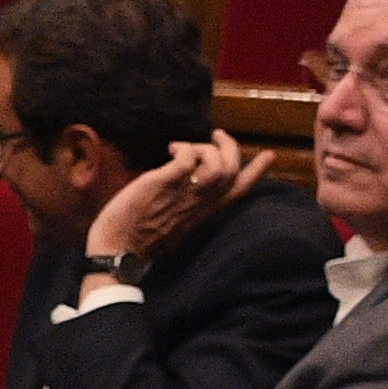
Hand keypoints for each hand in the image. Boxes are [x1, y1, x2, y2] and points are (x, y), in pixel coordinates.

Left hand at [86, 135, 268, 269]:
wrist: (118, 253)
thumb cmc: (140, 239)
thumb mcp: (175, 225)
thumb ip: (188, 207)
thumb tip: (187, 184)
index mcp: (206, 215)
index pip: (240, 192)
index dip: (257, 172)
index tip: (269, 155)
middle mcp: (201, 204)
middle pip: (233, 171)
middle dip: (230, 146)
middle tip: (216, 135)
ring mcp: (185, 194)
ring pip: (217, 164)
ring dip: (204, 148)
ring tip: (183, 147)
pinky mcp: (165, 183)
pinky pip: (187, 157)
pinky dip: (184, 148)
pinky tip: (171, 151)